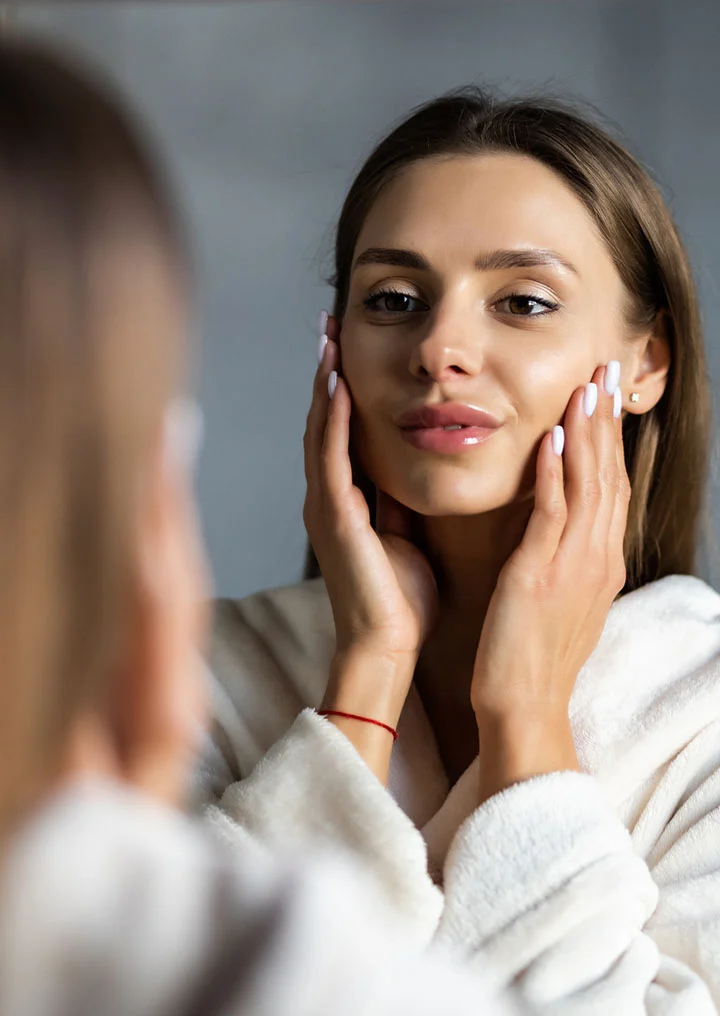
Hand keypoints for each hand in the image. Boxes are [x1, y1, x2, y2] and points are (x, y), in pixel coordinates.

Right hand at [303, 317, 437, 776]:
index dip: (344, 390)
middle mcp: (328, 498)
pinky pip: (331, 457)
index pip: (343, 433)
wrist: (387, 649)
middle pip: (325, 422)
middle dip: (327, 373)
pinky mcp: (333, 517)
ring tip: (329, 338)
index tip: (350, 349)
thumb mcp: (407, 537)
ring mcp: (325, 506)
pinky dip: (333, 418)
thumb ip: (402, 501)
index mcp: (347, 503)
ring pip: (321, 431)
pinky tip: (338, 383)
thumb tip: (418, 468)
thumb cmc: (402, 601)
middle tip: (331, 326)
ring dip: (326, 383)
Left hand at [472, 364, 629, 800]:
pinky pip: (552, 514)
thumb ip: (565, 557)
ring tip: (588, 385)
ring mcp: (573, 565)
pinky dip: (556, 473)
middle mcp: (596, 557)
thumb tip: (561, 526)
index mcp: (599, 560)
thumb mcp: (560, 599)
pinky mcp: (541, 575)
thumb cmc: (533, 656)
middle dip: (608, 419)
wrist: (524, 706)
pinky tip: (553, 437)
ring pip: (588, 485)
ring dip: (588, 432)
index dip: (609, 437)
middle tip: (609, 367)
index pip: (609, 485)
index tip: (606, 394)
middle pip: (608, 474)